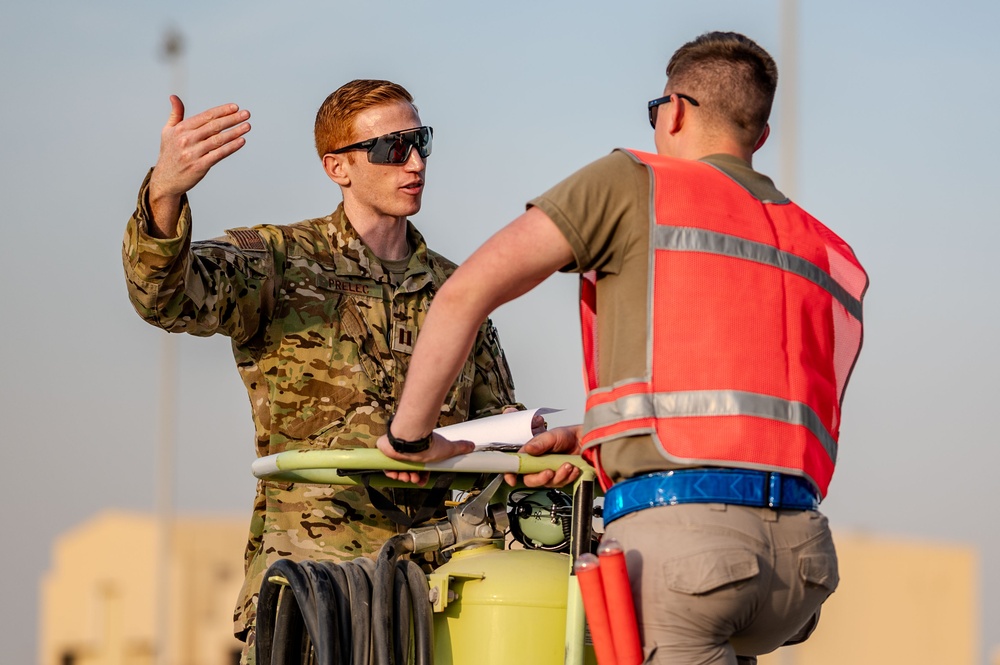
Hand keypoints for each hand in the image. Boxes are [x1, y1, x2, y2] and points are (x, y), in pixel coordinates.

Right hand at [147, 95, 250, 236]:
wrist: (165, 180)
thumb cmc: (169, 154)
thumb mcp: (167, 132)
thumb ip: (175, 114)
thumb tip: (174, 97)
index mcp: (180, 129)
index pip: (205, 116)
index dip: (222, 111)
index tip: (235, 107)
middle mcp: (186, 140)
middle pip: (214, 126)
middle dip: (232, 119)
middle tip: (247, 114)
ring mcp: (193, 153)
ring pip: (218, 140)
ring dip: (235, 132)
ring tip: (247, 126)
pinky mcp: (199, 166)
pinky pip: (219, 154)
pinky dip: (231, 147)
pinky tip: (241, 141)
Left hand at [376, 432, 474, 484]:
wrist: (411, 440)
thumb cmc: (427, 443)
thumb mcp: (448, 449)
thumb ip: (459, 448)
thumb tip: (472, 446)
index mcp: (421, 452)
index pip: (420, 468)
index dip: (421, 477)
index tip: (422, 481)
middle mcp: (409, 452)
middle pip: (409, 470)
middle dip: (413, 478)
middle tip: (415, 479)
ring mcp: (397, 453)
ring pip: (399, 470)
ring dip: (403, 476)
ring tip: (407, 476)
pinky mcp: (386, 453)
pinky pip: (386, 467)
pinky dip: (391, 473)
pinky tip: (396, 474)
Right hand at [505, 424, 583, 487]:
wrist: (584, 440)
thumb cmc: (566, 435)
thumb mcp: (552, 436)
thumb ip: (540, 442)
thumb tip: (529, 449)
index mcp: (531, 455)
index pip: (516, 467)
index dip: (511, 475)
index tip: (512, 479)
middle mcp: (538, 466)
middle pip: (531, 480)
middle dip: (540, 479)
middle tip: (549, 472)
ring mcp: (550, 473)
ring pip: (548, 483)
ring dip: (559, 476)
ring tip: (568, 465)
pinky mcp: (562, 478)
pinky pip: (562, 483)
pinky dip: (569, 477)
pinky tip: (574, 468)